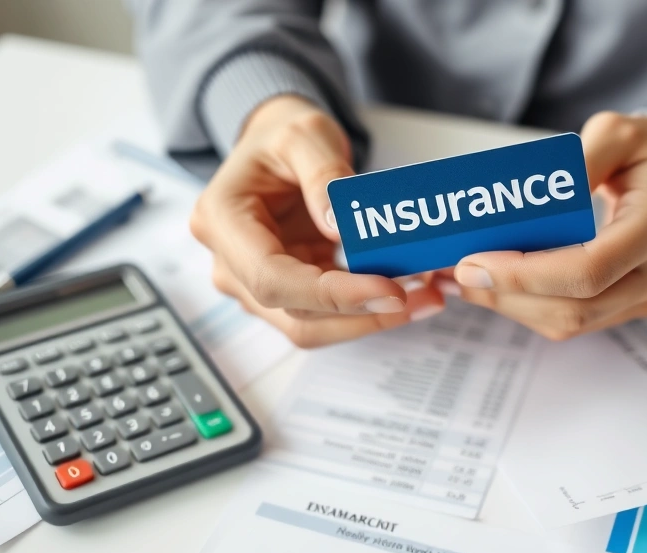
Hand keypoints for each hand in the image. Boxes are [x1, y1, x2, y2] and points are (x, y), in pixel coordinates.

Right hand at [190, 95, 443, 347]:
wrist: (277, 148)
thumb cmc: (282, 136)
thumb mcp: (304, 134)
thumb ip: (323, 174)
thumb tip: (341, 227)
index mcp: (221, 221)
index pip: (271, 278)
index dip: (331, 293)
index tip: (388, 290)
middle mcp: (230, 263)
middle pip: (294, 311)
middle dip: (360, 313)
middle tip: (422, 297)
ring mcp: (256, 283)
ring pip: (312, 325)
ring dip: (369, 319)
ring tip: (426, 296)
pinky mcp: (288, 291)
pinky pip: (327, 314)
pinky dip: (368, 309)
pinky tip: (411, 292)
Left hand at [445, 112, 646, 339]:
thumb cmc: (644, 150)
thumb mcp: (615, 133)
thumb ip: (578, 159)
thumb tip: (534, 196)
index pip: (588, 269)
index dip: (525, 275)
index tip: (474, 263)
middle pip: (574, 307)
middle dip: (507, 295)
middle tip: (457, 273)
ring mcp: (642, 296)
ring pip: (568, 323)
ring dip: (510, 306)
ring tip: (463, 280)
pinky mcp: (623, 306)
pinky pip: (570, 320)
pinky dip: (525, 306)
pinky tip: (492, 286)